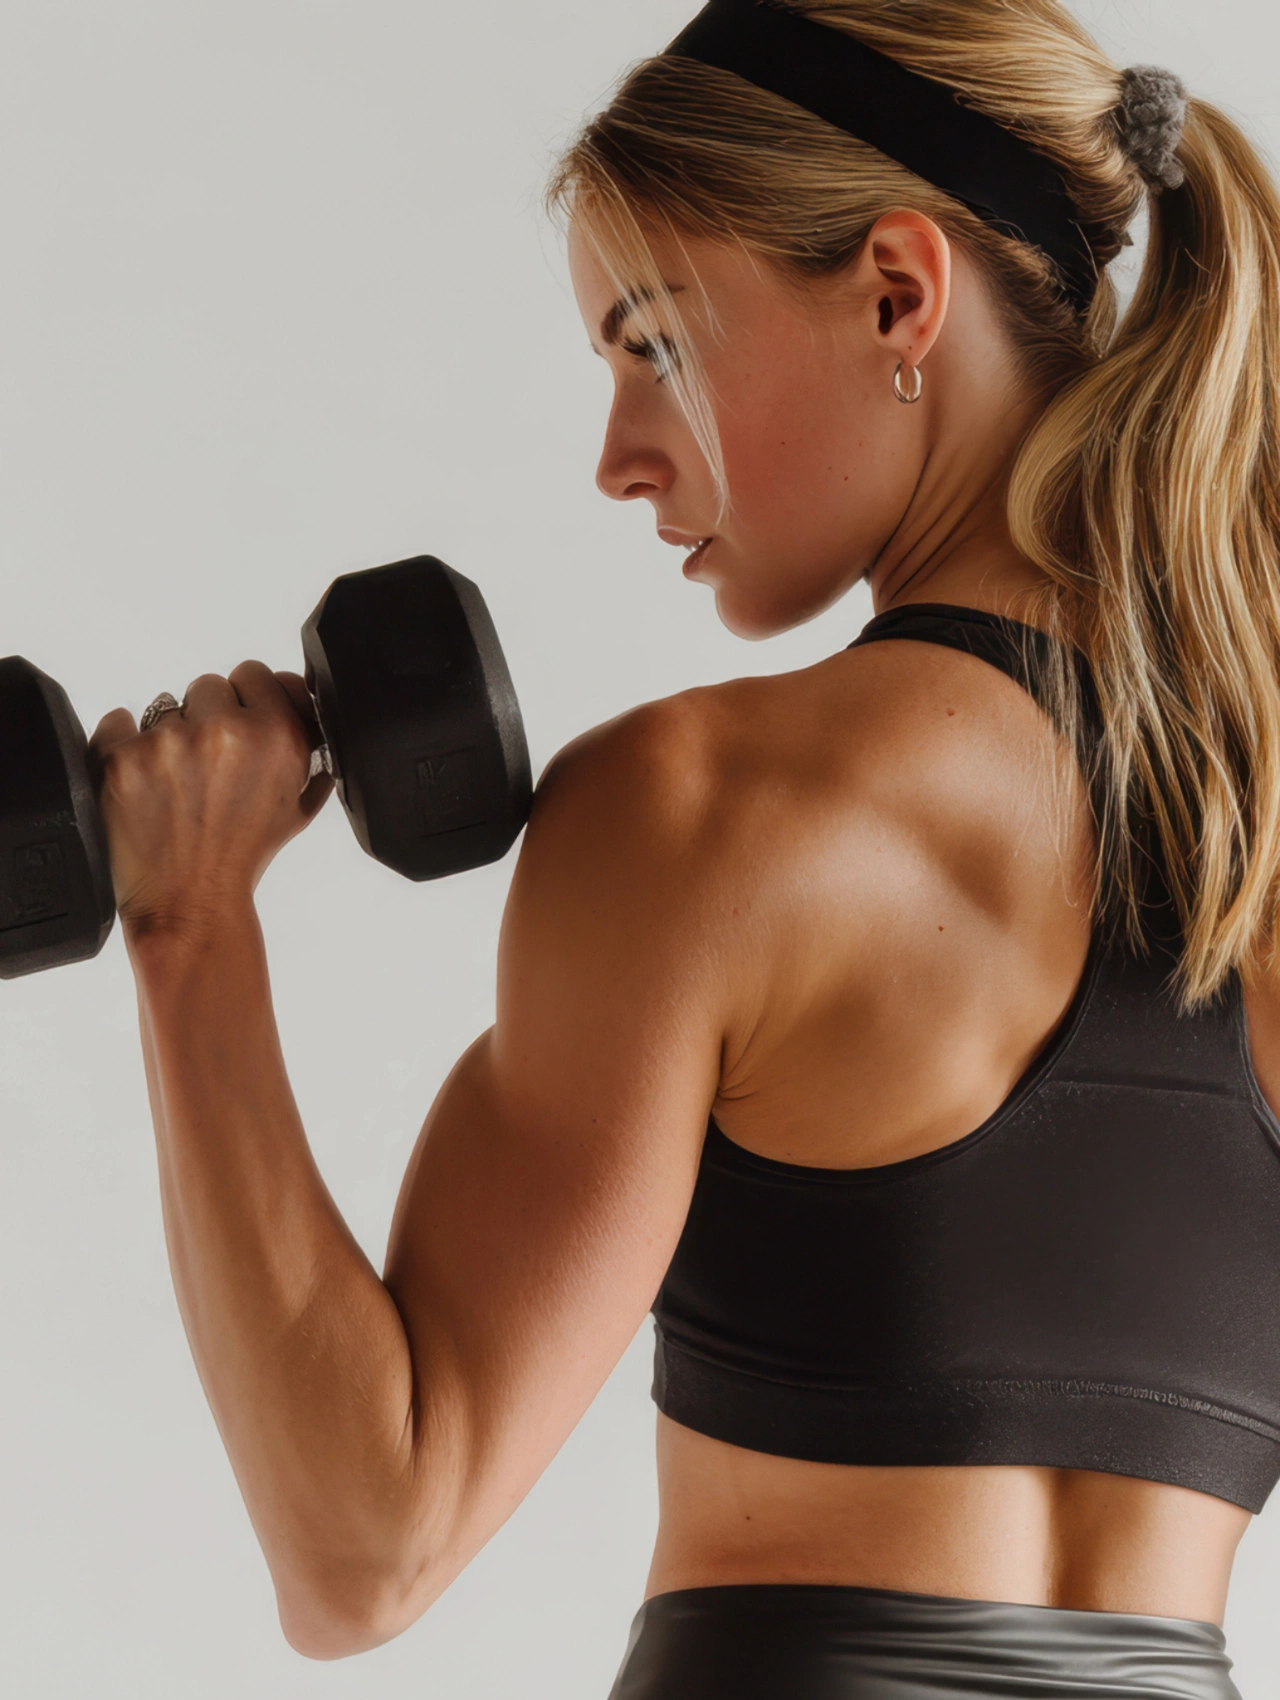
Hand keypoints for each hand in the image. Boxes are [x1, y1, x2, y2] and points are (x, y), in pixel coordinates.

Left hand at [89, 662, 332, 938]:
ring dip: (168, 738)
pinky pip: (117, 722)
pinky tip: (144, 784)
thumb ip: (308, 750)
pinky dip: (126, 748)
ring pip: (164, 708)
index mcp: (276, 737)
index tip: (237, 722)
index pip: (253, 673)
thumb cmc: (242, 858)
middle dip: (207, 720)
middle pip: (208, 687)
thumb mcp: (298, 807)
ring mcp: (168, 743)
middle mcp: (225, 732)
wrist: (189, 904)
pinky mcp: (121, 757)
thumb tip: (303, 702)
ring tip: (176, 786)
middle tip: (207, 767)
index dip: (245, 700)